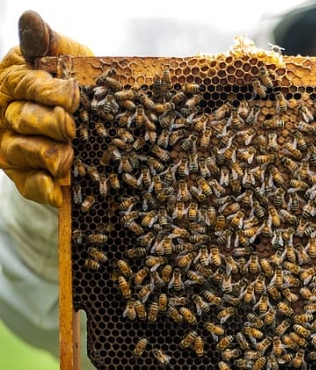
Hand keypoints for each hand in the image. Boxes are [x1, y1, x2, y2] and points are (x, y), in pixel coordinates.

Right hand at [0, 11, 91, 205]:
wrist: (95, 117)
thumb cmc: (76, 79)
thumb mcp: (67, 55)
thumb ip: (47, 42)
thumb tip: (29, 18)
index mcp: (14, 80)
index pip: (24, 84)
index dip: (46, 90)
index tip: (72, 94)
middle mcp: (6, 113)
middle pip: (22, 119)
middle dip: (48, 123)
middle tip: (72, 127)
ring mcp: (11, 145)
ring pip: (23, 151)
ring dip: (47, 155)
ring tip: (69, 158)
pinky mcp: (23, 174)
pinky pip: (28, 184)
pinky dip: (43, 188)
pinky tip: (58, 193)